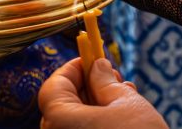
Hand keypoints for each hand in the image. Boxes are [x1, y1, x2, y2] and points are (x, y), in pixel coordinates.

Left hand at [39, 58, 165, 128]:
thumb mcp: (126, 103)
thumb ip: (106, 81)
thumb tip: (97, 66)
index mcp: (59, 121)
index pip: (54, 85)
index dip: (73, 68)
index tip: (92, 59)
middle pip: (63, 105)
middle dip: (87, 87)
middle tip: (112, 76)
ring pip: (74, 123)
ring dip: (95, 106)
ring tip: (125, 95)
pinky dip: (97, 125)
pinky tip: (122, 117)